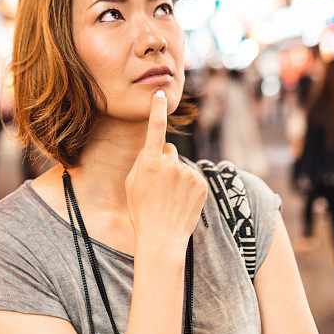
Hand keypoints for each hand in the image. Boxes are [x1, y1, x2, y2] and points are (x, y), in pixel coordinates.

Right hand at [125, 90, 207, 254]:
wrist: (162, 239)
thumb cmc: (141, 211)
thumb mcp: (132, 183)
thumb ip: (143, 161)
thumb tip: (155, 148)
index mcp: (149, 162)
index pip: (155, 128)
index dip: (157, 109)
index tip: (160, 93)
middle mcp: (170, 164)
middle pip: (168, 150)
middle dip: (164, 161)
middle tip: (158, 185)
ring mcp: (187, 173)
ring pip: (180, 166)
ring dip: (176, 176)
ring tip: (169, 199)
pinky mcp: (201, 184)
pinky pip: (192, 177)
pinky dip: (188, 186)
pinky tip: (181, 202)